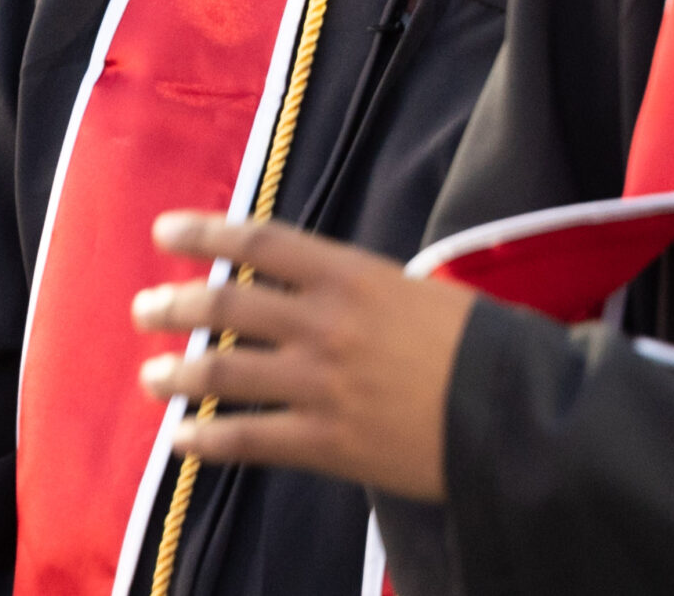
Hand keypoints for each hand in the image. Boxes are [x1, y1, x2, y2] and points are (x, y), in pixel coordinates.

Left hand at [131, 211, 475, 501]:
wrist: (530, 416)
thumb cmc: (486, 350)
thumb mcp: (421, 294)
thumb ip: (360, 290)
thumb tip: (317, 288)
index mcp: (351, 276)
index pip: (257, 242)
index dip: (203, 233)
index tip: (165, 231)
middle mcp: (325, 323)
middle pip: (224, 305)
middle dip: (174, 307)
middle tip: (144, 309)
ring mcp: (322, 383)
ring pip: (223, 371)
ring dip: (178, 373)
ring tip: (152, 376)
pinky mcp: (330, 441)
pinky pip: (249, 437)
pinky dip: (207, 438)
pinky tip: (181, 439)